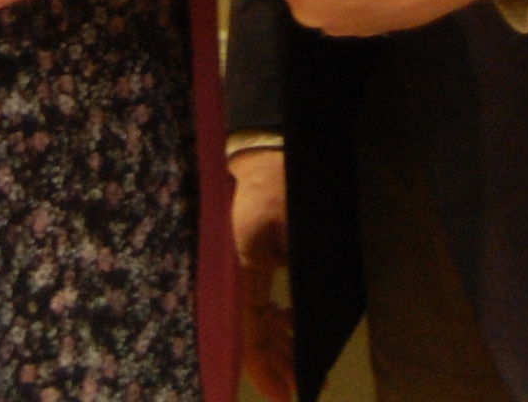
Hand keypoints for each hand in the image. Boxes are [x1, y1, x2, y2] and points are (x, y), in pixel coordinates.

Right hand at [232, 148, 292, 399]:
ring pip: (250, 320)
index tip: (284, 395)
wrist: (266, 150)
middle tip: (298, 384)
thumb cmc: (283, 185)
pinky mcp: (240, 260)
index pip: (248, 334)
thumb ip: (289, 273)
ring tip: (298, 361)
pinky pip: (251, 300)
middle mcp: (228, 274)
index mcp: (237, 270)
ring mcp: (231, 268)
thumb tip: (294, 321)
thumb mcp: (293, 232)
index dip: (265, 368)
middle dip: (273, 361)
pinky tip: (287, 323)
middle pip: (248, 333)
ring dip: (273, 341)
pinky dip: (269, 318)